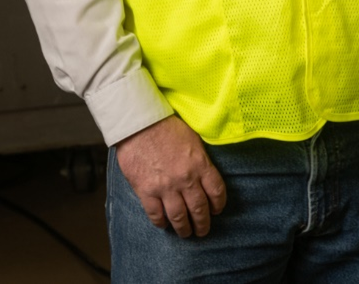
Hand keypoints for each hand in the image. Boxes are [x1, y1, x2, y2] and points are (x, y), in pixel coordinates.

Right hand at [115, 115, 226, 237]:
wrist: (140, 124)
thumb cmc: (167, 127)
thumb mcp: (193, 139)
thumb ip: (200, 159)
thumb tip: (205, 172)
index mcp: (200, 164)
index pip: (216, 191)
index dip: (219, 204)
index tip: (217, 210)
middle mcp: (185, 179)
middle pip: (199, 208)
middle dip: (203, 223)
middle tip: (203, 230)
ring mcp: (165, 187)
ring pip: (178, 216)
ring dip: (183, 228)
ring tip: (185, 233)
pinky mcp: (146, 191)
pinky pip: (155, 214)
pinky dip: (161, 223)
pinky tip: (164, 225)